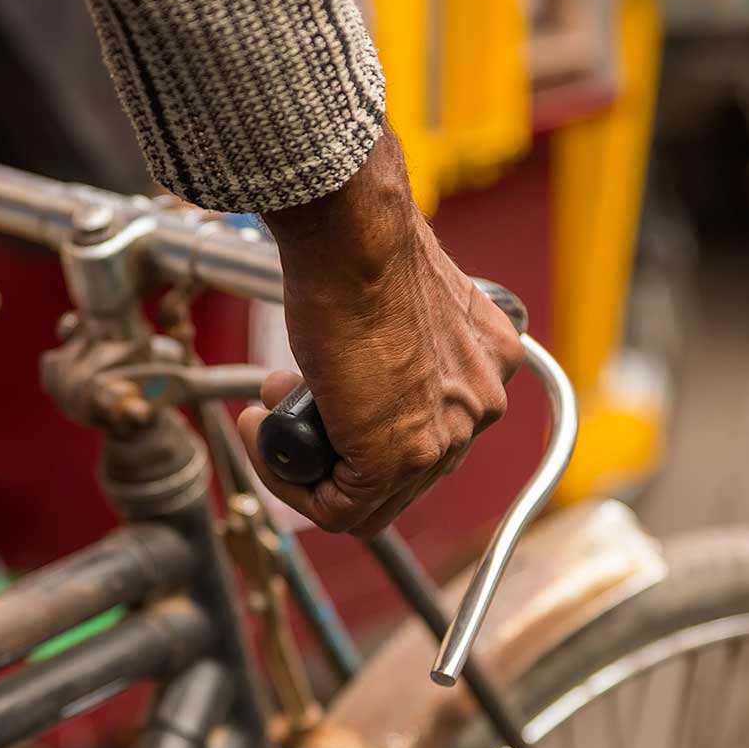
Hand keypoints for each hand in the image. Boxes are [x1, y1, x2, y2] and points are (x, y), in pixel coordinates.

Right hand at [236, 127, 522, 535]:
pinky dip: (290, 482)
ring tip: (267, 418)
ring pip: (371, 499)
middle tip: (284, 407)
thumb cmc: (363, 250)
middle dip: (333, 450)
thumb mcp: (396, 304)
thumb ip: (390, 350)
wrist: (355, 239)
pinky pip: (340, 509)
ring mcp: (446, 436)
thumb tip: (341, 378)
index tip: (313, 400)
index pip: (428, 432)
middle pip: (402, 472)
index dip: (360, 428)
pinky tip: (261, 433)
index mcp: (487, 363)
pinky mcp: (402, 456)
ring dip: (306, 468)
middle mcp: (480, 403)